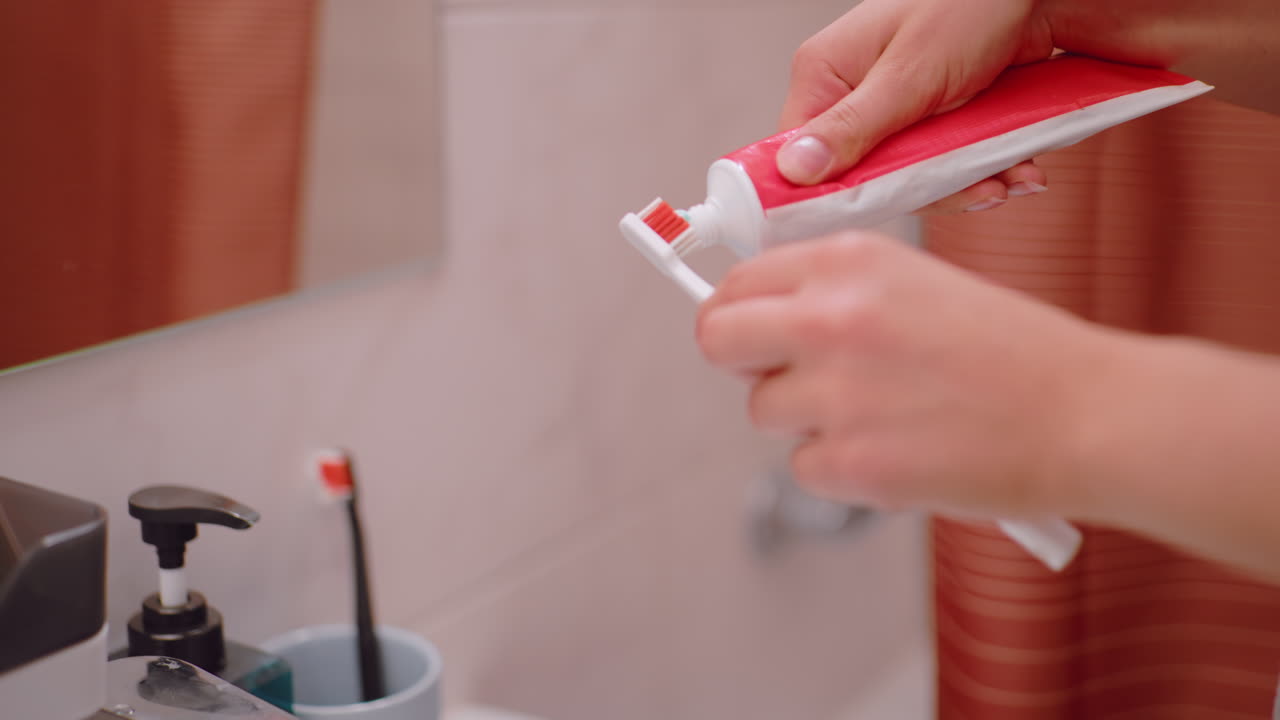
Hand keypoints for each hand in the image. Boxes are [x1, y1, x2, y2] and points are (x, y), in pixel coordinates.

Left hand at [696, 233, 1114, 519]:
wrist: (1088, 414)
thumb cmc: (1015, 352)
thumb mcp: (918, 284)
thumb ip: (838, 292)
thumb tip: (768, 321)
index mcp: (849, 261)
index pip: (738, 284)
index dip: (739, 313)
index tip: (750, 333)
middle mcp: (832, 316)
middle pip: (718, 339)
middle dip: (742, 361)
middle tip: (778, 376)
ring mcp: (837, 391)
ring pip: (763, 409)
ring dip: (805, 418)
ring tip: (877, 414)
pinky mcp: (851, 462)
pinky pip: (804, 466)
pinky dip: (840, 467)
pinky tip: (897, 451)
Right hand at [777, 0, 1055, 203]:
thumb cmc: (971, 3)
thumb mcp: (910, 70)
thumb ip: (853, 124)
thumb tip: (792, 169)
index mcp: (826, 73)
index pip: (801, 155)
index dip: (830, 191)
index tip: (870, 211)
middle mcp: (855, 96)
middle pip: (863, 176)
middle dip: (924, 189)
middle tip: (975, 189)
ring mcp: (896, 111)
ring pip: (910, 177)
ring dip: (965, 184)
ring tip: (1007, 177)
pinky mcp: (934, 121)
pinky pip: (944, 165)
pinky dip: (982, 171)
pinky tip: (1014, 168)